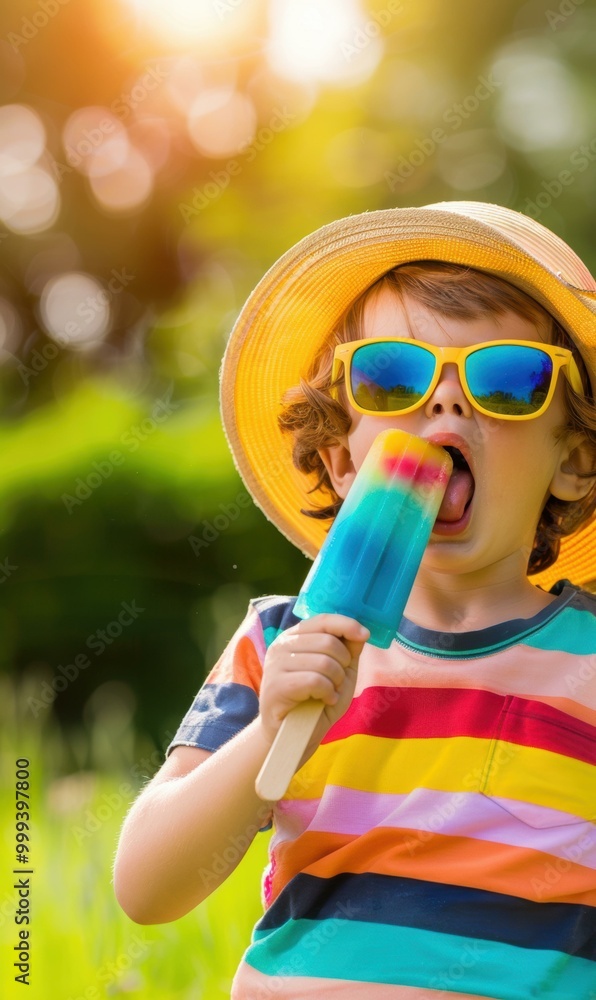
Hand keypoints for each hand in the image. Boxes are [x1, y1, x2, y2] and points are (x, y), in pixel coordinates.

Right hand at [258, 614, 369, 749]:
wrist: (294, 736)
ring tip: (330, 693)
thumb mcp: (339, 673)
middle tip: (338, 681)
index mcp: (294, 637)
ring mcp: (276, 665)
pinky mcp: (276, 686)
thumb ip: (348, 650)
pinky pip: (314, 681)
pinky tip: (325, 700)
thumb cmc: (316, 702)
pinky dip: (328, 693)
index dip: (346, 624)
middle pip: (327, 641)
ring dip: (336, 681)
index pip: (322, 620)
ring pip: (324, 662)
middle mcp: (281, 646)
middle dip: (343, 663)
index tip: (364, 634)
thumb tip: (361, 631)